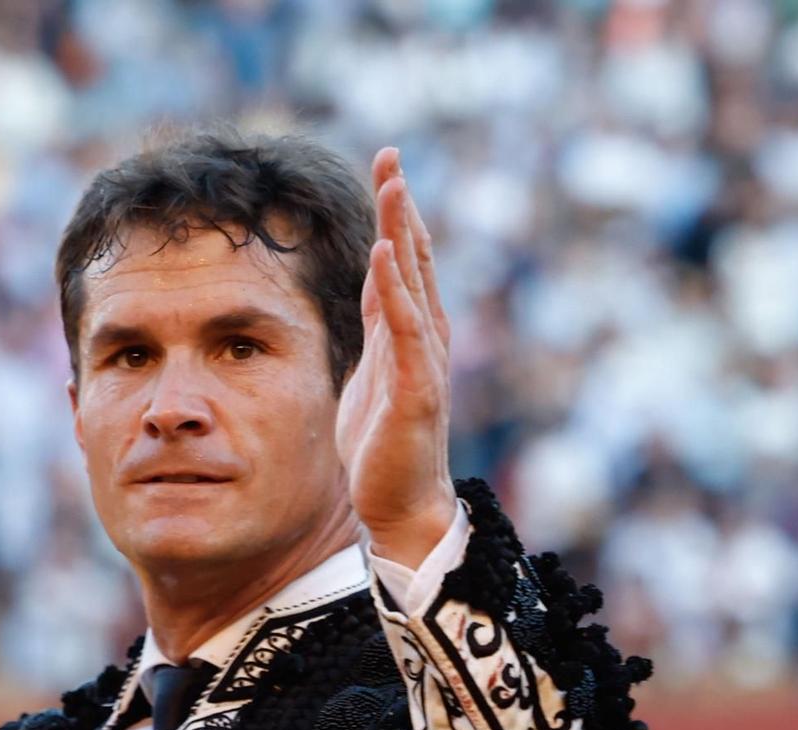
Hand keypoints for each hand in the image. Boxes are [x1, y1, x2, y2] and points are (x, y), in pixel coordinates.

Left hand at [335, 146, 457, 569]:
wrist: (400, 506)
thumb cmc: (384, 446)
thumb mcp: (372, 373)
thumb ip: (377, 331)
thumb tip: (374, 289)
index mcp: (408, 334)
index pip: (401, 262)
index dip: (394, 215)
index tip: (385, 167)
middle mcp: (424, 338)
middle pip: (412, 258)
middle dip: (400, 207)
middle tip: (390, 156)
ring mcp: (425, 361)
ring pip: (414, 283)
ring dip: (402, 232)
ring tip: (392, 186)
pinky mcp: (417, 389)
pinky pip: (407, 330)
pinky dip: (398, 290)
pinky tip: (387, 254)